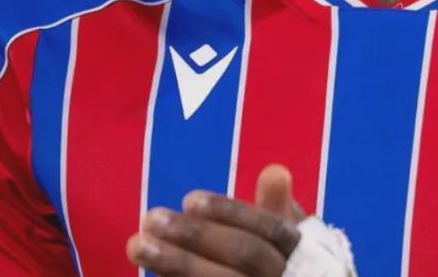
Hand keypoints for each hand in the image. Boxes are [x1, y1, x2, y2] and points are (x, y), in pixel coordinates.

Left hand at [126, 163, 304, 275]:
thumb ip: (276, 206)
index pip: (269, 228)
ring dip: (176, 264)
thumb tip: (275, 171)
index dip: (231, 212)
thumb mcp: (288, 236)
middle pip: (246, 256)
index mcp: (302, 251)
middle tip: (150, 218)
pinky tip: (153, 275)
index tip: (188, 199)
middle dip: (198, 237)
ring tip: (135, 244)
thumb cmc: (285, 266)